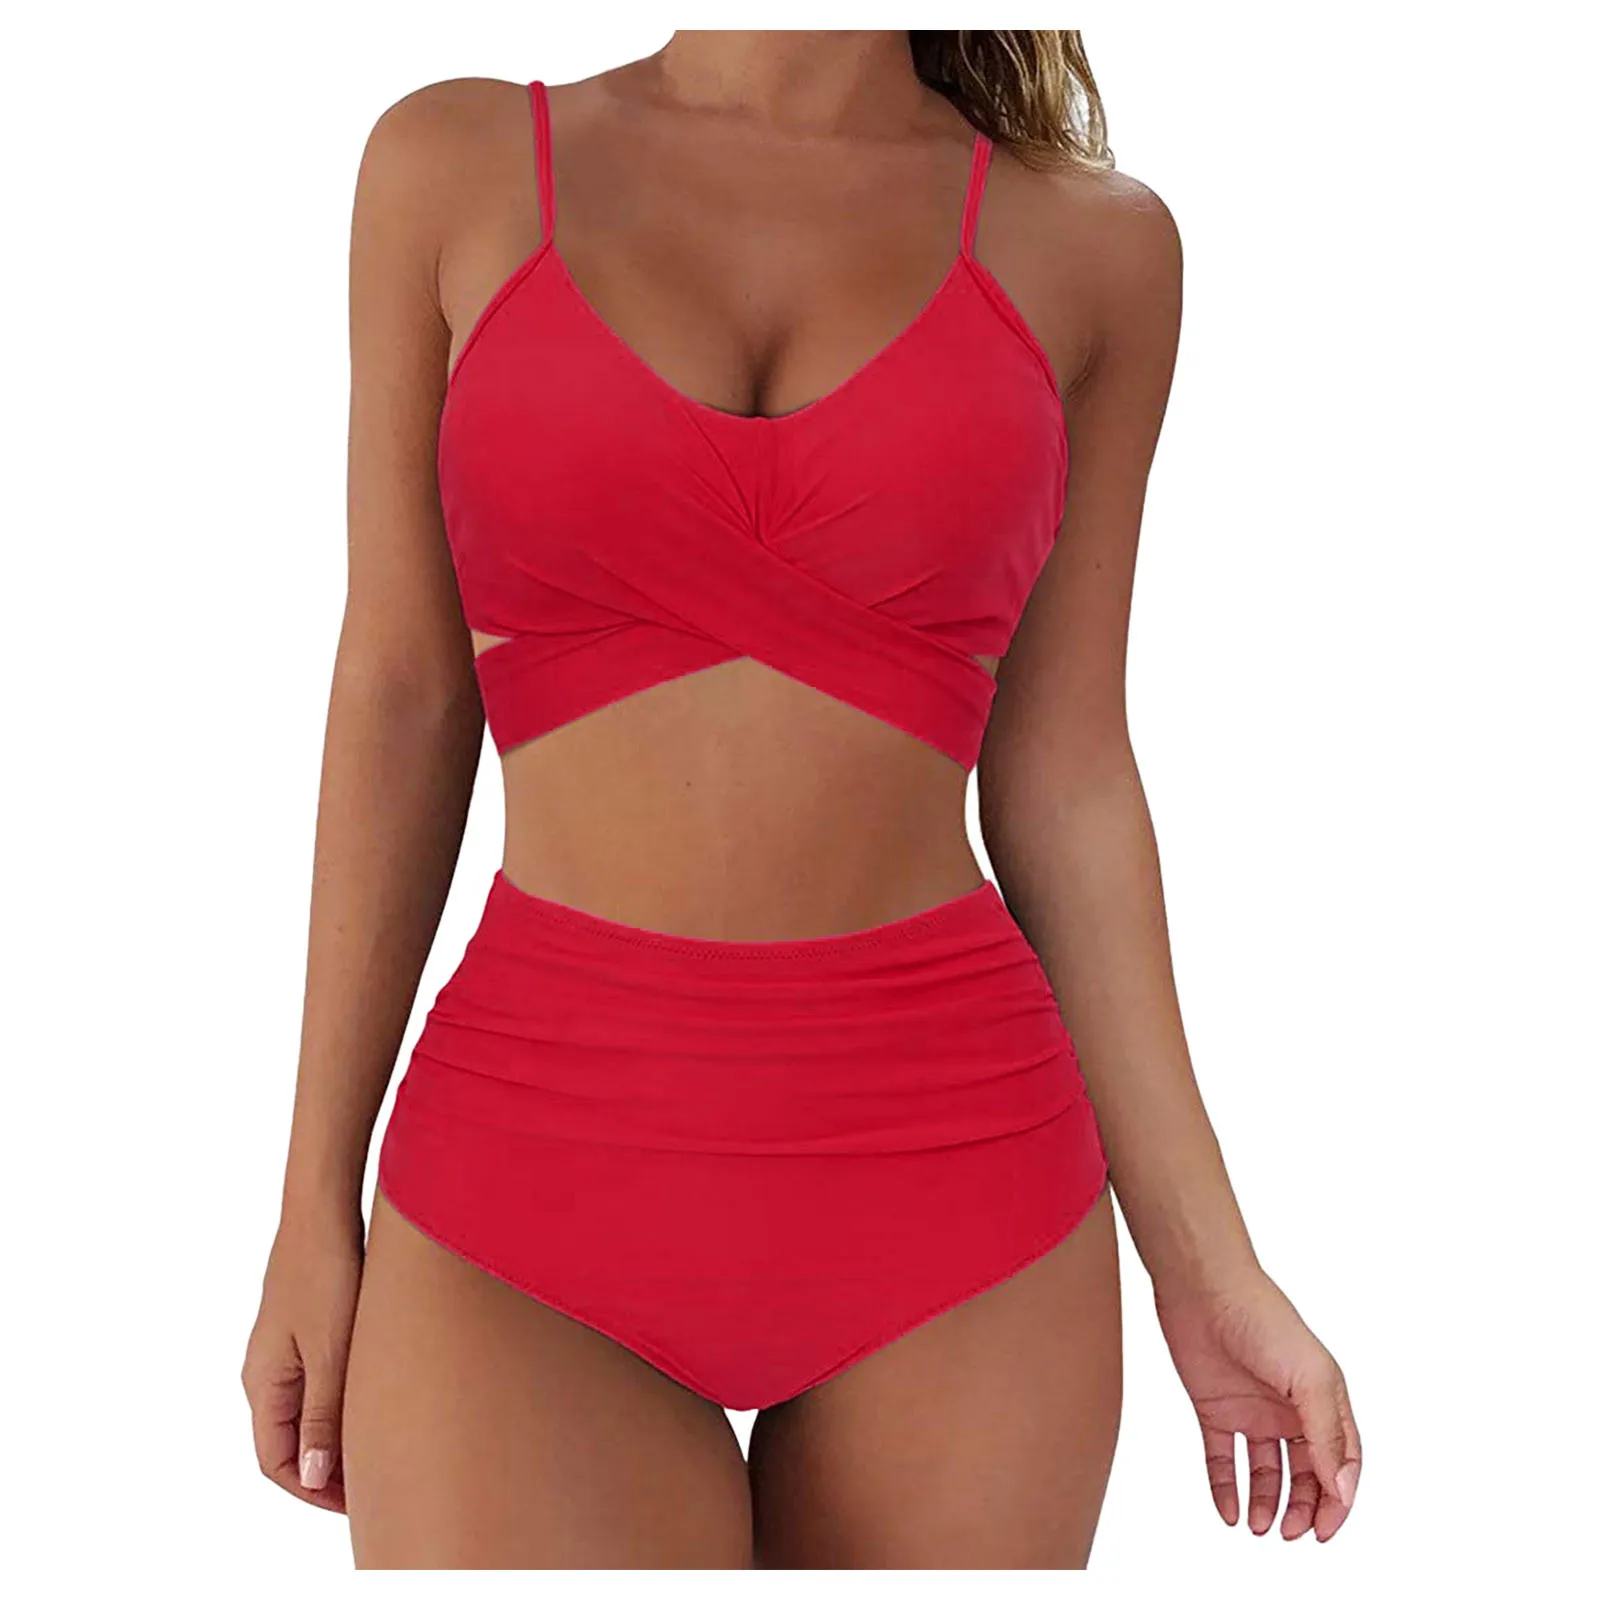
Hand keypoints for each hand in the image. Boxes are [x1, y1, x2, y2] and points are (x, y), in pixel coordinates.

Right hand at [241, 1206, 364, 1512]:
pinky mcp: (306, 1327)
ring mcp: (284, 1349)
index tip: (356, 1502)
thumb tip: (312, 1474)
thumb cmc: (325, 1274)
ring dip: (333, 1437)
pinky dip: (338, 1405)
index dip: (313, 1489)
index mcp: (263, 1383)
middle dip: (326, 1471)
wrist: (323, 1210)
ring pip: (304, 1413)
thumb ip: (321, 1414)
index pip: (276, 1462)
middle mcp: (266, 1371)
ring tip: (377, 1449)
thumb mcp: (329, 1351)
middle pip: (288, 1443)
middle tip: (371, 1484)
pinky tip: (372, 1401)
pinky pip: (316, 1383)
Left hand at [1154, 1265, 1360, 1541]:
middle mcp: (1289, 1408)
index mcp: (1322, 1399)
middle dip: (1301, 1508)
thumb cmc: (1263, 1318)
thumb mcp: (1307, 1378)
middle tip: (1289, 1534)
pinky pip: (1222, 1457)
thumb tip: (1341, 1490)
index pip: (1340, 1462)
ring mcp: (1252, 1409)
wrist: (1202, 1287)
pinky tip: (1228, 1511)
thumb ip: (1326, 1434)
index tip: (1324, 1531)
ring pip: (1266, 1471)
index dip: (1337, 1500)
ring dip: (1265, 1502)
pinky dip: (1225, 1487)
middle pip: (1305, 1474)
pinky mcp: (1215, 1408)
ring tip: (1260, 1528)